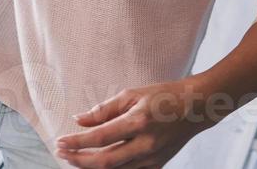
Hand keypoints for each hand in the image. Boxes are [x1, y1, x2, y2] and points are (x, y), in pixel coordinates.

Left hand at [55, 79, 207, 166]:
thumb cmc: (162, 97)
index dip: (77, 142)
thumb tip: (78, 120)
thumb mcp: (131, 95)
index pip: (100, 138)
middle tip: (61, 152)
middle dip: (79, 160)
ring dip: (91, 167)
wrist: (196, 108)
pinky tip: (96, 164)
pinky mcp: (157, 165)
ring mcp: (153, 158)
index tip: (60, 141)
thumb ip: (103, 110)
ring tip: (73, 158)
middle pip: (105, 162)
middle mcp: (146, 144)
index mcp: (138, 122)